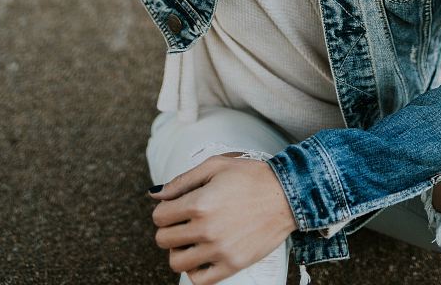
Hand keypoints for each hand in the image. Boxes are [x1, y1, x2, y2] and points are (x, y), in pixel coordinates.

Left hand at [150, 153, 296, 284]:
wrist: (285, 195)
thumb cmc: (251, 176)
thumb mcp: (215, 166)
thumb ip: (182, 180)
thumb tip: (154, 193)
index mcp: (200, 203)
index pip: (160, 216)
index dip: (164, 209)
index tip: (175, 206)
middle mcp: (206, 229)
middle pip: (163, 239)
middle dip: (168, 228)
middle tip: (182, 221)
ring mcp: (219, 250)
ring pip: (176, 262)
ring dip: (178, 250)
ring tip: (191, 238)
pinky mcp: (232, 265)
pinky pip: (199, 279)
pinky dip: (194, 269)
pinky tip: (202, 254)